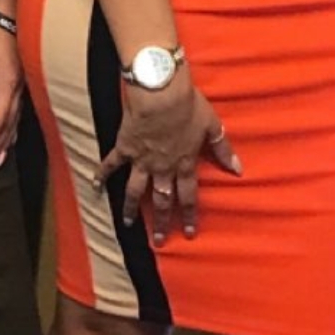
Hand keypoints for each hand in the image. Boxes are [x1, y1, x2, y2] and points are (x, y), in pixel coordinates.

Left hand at [0, 18, 22, 172]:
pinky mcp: (20, 82)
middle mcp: (17, 90)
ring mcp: (21, 87)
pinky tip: (10, 136)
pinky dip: (12, 129)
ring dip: (5, 143)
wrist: (7, 14)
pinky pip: (18, 113)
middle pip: (8, 126)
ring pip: (14, 122)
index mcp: (6, 86)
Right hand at [94, 77, 241, 243]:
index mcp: (184, 164)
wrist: (160, 92)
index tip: (188, 233)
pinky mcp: (125, 147)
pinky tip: (95, 187)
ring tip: (127, 223)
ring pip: (135, 190)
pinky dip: (102, 175)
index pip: (188, 197)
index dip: (188, 216)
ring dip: (131, 208)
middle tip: (158, 241)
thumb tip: (238, 170)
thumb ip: (223, 150)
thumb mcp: (212, 126)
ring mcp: (141, 160)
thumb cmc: (188, 106)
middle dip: (160, 221)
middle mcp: (162, 167)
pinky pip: (111, 164)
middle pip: (162, 200)